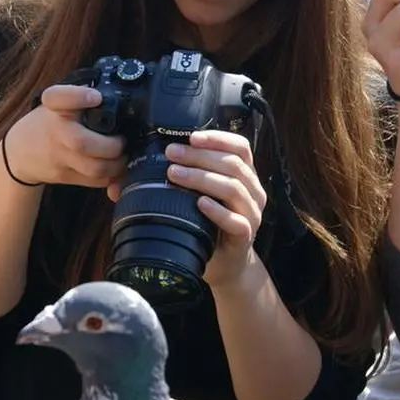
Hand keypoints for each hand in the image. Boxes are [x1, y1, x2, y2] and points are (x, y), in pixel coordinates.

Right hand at [3, 84, 125, 188]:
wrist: (19, 154)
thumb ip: (78, 97)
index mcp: (53, 108)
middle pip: (82, 143)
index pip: (59, 98)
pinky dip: (111, 176)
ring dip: (116, 164)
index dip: (78, 96)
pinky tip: (114, 167)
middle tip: (122, 140)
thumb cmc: (46, 124)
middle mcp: (55, 132)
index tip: (96, 97)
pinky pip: (95, 181)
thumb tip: (108, 98)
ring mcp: (59, 158)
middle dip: (113, 144)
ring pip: (94, 168)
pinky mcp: (65, 176)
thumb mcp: (55, 104)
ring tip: (121, 155)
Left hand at [163, 130, 266, 287]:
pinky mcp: (246, 236)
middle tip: (172, 153)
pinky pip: (236, 221)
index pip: (240, 148)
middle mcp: (253, 192)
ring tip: (175, 174)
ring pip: (234, 188)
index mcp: (245, 176)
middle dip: (199, 156)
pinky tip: (199, 203)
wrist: (225, 263)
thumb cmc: (209, 224)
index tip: (192, 136)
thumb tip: (146, 166)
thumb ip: (188, 177)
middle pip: (232, 164)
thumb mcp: (201, 196)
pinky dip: (217, 211)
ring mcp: (252, 214)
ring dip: (202, 178)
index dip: (218, 138)